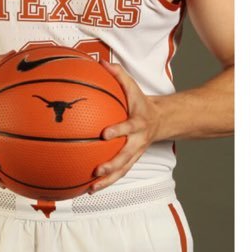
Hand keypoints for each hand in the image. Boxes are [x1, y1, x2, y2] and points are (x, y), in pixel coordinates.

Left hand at [89, 61, 160, 191]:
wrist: (160, 120)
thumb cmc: (140, 103)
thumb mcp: (132, 87)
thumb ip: (117, 75)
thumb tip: (100, 62)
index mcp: (138, 123)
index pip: (129, 127)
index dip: (119, 130)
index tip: (105, 134)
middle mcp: (138, 141)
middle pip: (126, 155)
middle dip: (113, 163)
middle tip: (97, 169)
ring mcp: (135, 153)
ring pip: (123, 169)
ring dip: (108, 179)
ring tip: (92, 187)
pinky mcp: (132, 160)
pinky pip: (119, 173)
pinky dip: (106, 182)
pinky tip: (90, 189)